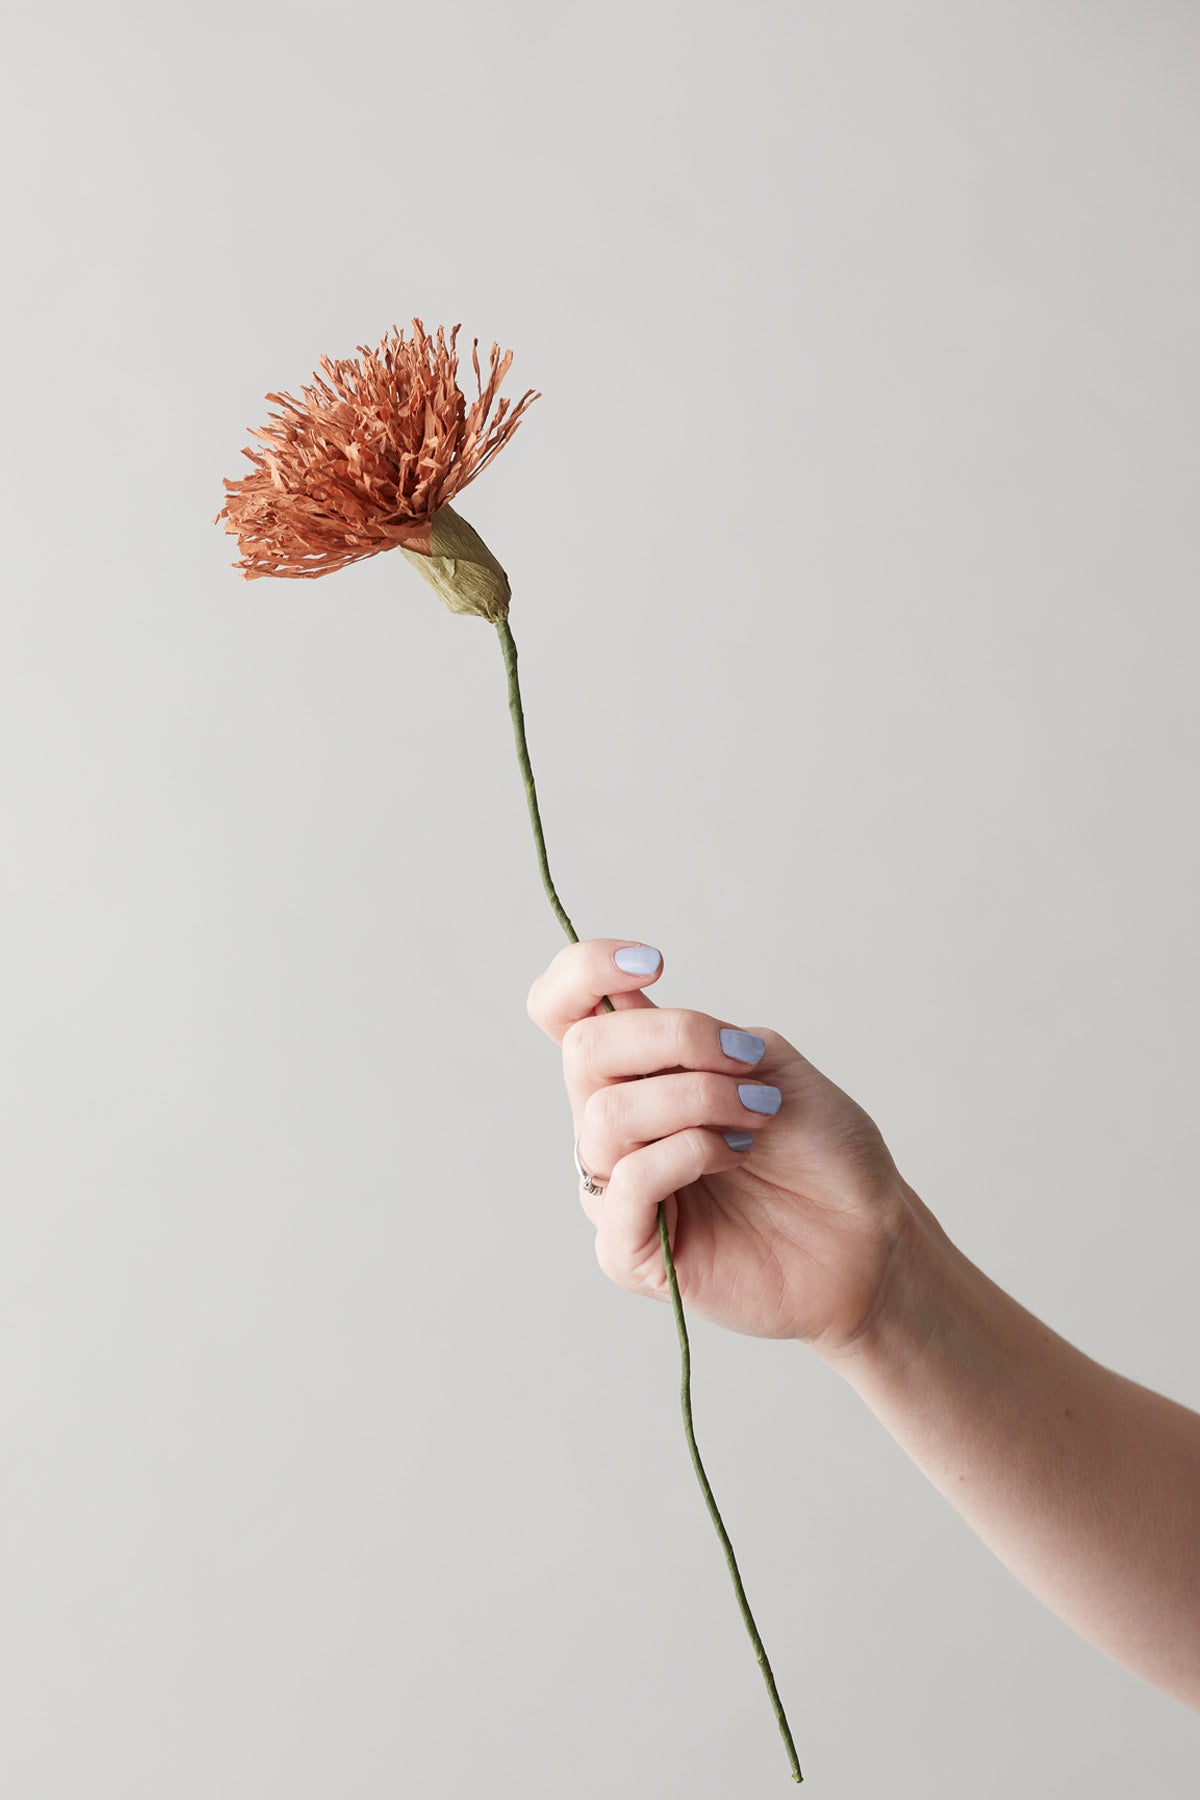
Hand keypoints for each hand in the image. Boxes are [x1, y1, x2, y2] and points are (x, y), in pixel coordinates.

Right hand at [526, 938, 914, 1346]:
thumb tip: (630, 1014)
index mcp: (637, 1075)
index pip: (563, 1010)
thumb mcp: (766, 1062)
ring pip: (608, 1116)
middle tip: (749, 1065)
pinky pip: (627, 1183)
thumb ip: (697, 1036)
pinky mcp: (628, 1251)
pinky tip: (734, 1155)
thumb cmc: (821, 1151)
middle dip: (676, 1038)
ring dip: (698, 1100)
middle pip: (585, 1050)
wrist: (868, 1235)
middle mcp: (614, 1127)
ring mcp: (616, 1190)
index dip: (585, 970)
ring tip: (759, 1116)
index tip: (654, 962)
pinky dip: (687, 1153)